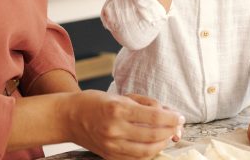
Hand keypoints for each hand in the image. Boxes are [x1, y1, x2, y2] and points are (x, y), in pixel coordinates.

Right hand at [67, 90, 183, 159]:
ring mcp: (112, 145)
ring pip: (147, 151)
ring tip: (167, 135)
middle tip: (177, 126)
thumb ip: (146, 104)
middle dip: (170, 131)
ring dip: (162, 144)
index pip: (154, 116)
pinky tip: (154, 144)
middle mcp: (115, 129)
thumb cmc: (96, 102)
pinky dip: (149, 153)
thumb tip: (168, 112)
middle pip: (153, 135)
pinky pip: (136, 158)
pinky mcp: (110, 156)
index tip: (179, 116)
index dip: (171, 117)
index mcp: (118, 109)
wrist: (69, 117)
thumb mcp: (121, 95)